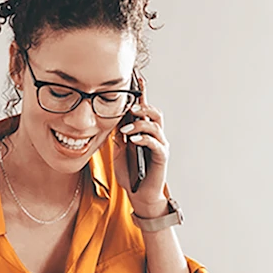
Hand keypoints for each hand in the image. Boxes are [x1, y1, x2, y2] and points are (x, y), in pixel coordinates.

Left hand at [112, 74, 170, 216]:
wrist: (139, 194)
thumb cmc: (130, 173)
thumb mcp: (119, 152)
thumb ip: (117, 137)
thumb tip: (111, 122)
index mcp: (144, 132)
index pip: (143, 109)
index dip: (141, 93)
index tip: (135, 78)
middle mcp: (155, 136)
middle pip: (154, 112)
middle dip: (142, 107)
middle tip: (129, 108)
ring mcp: (160, 145)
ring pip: (155, 125)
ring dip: (140, 124)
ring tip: (126, 130)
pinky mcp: (162, 157)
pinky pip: (156, 143)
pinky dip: (144, 139)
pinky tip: (133, 140)